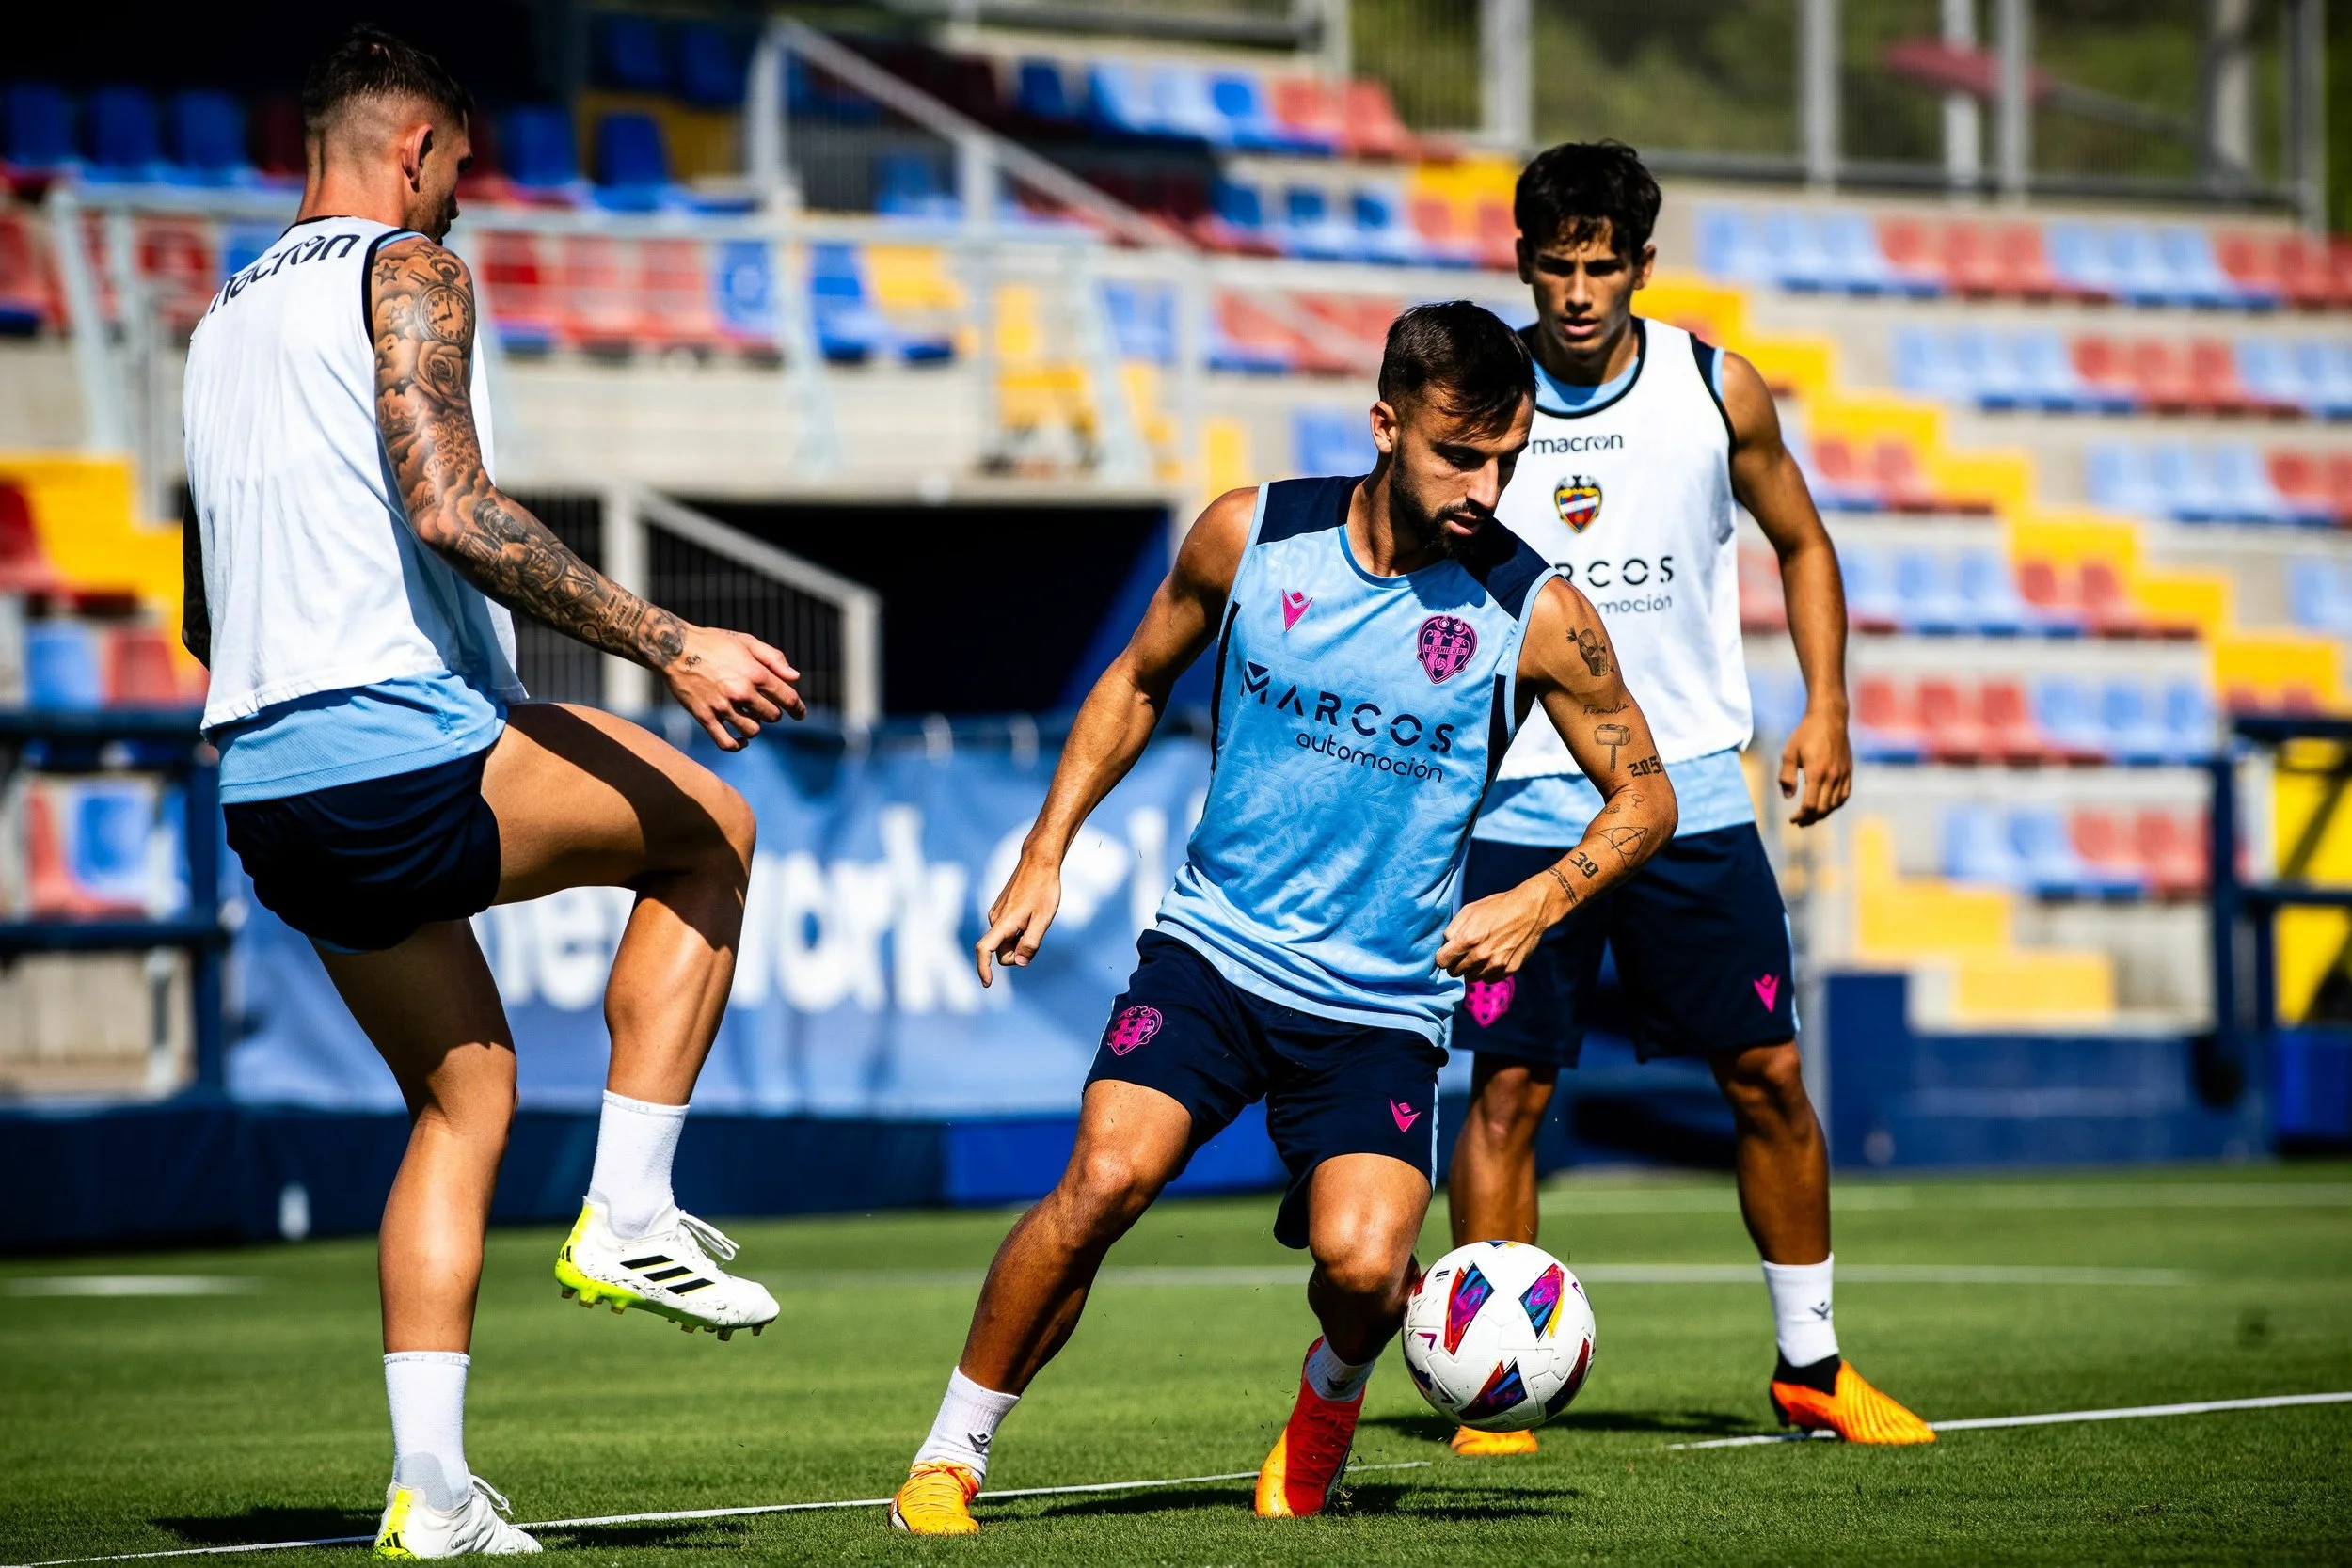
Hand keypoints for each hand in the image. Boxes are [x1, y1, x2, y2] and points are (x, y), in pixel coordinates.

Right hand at [661, 625, 804, 750]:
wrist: (674, 648)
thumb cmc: (713, 643)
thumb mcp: (746, 641)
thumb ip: (774, 659)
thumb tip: (795, 677)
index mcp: (755, 673)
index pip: (788, 698)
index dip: (798, 708)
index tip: (800, 714)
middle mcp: (742, 692)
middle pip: (772, 716)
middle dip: (773, 713)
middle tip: (766, 707)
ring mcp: (723, 707)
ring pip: (753, 730)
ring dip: (756, 726)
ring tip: (749, 717)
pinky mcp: (705, 717)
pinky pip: (726, 742)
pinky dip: (738, 745)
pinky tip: (742, 740)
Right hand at [975, 853, 1062, 986]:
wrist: (1038, 862)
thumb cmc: (1044, 890)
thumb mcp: (1044, 919)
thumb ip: (1031, 943)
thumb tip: (1019, 964)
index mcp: (1003, 922)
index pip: (985, 949)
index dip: (983, 968)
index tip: (988, 983)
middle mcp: (995, 918)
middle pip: (1002, 951)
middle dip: (1017, 953)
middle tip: (1037, 934)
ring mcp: (996, 913)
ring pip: (1006, 941)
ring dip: (1019, 940)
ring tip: (1036, 919)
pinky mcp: (1000, 909)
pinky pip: (1007, 931)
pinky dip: (1018, 931)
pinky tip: (1031, 914)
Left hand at [1436, 878, 1559, 981]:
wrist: (1530, 910)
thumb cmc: (1497, 907)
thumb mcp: (1470, 910)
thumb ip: (1452, 929)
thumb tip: (1445, 945)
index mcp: (1467, 939)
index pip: (1441, 962)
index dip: (1443, 957)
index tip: (1448, 953)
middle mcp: (1480, 955)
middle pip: (1455, 972)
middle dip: (1456, 963)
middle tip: (1465, 952)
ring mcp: (1495, 964)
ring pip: (1472, 978)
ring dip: (1472, 969)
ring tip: (1480, 954)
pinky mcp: (1509, 969)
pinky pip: (1489, 979)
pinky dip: (1488, 972)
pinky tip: (1493, 958)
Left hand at [1778, 704, 1852, 825]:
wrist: (1829, 718)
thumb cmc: (1805, 734)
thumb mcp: (1789, 753)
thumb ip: (1786, 777)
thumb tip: (1788, 797)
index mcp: (1816, 773)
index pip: (1810, 805)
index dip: (1801, 816)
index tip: (1792, 819)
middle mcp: (1832, 777)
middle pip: (1823, 809)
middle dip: (1810, 819)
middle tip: (1799, 821)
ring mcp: (1842, 774)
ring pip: (1835, 804)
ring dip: (1823, 814)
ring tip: (1811, 816)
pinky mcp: (1848, 771)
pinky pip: (1845, 795)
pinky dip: (1836, 805)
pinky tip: (1827, 806)